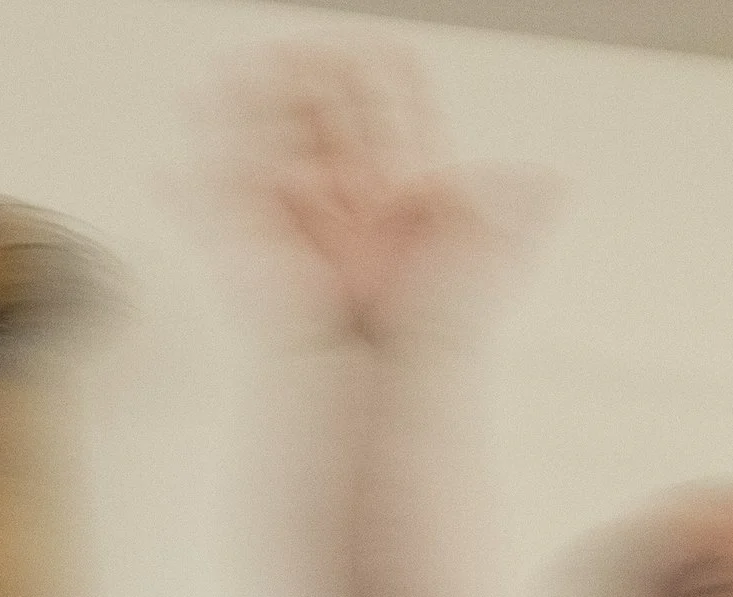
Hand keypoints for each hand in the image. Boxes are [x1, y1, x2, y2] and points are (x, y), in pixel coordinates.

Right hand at [212, 40, 558, 348]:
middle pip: (333, 137)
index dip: (390, 91)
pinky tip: (180, 171)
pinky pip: (232, 231)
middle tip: (299, 45)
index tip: (382, 46)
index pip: (400, 137)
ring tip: (235, 76)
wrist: (391, 415)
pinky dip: (199, 200)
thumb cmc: (434, 356)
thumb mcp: (481, 280)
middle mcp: (363, 227)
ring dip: (254, 121)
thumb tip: (552, 181)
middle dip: (314, 88)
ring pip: (279, 166)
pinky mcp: (275, 281)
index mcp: (412, 219)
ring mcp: (317, 249)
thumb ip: (506, 227)